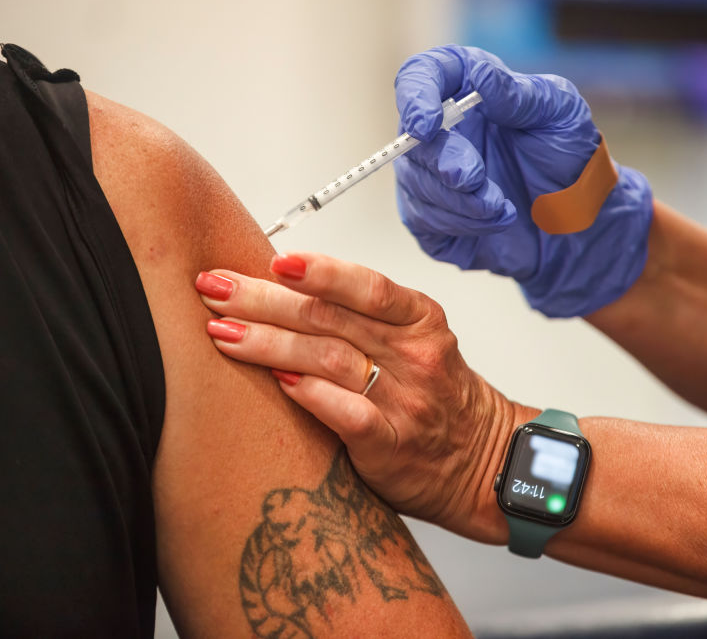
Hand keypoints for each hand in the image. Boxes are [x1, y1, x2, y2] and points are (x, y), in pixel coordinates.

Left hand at [195, 253, 530, 541]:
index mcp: (420, 321)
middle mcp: (414, 355)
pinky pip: (348, 415)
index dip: (320, 271)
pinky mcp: (391, 444)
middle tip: (215, 288)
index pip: (368, 287)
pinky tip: (277, 383)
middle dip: (265, 300)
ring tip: (221, 332)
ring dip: (269, 344)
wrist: (479, 458)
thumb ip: (358, 318)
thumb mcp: (413, 340)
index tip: (273, 259)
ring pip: (330, 360)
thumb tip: (278, 287)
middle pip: (331, 319)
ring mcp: (405, 400)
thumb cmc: (434, 393)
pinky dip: (310, 395)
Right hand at [394, 45, 652, 316]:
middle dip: (443, 164)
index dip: (414, 97)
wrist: (579, 218)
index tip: (426, 126)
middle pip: (412, 140)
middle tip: (474, 179)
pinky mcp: (434, 217)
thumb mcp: (559, 113)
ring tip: (504, 208)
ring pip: (416, 186)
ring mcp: (432, 174)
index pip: (420, 76)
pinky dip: (460, 225)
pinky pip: (425, 222)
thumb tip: (480, 76)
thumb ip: (519, 94)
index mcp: (466, 88)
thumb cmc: (569, 154)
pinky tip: (496, 222)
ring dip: (459, 201)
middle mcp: (441, 129)